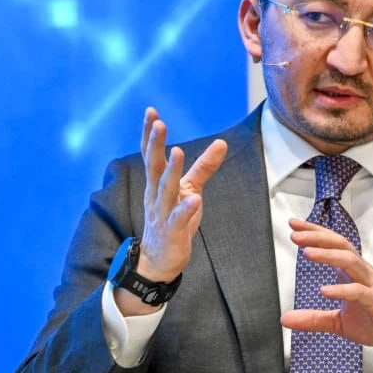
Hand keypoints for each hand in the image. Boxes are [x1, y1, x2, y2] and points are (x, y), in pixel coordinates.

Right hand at [136, 107, 227, 282]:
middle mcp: (156, 195)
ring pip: (165, 190)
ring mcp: (163, 214)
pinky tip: (194, 200)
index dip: (150, 134)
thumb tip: (221, 143)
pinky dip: (185, 209)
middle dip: (155, 145)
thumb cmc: (173, 220)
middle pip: (154, 167)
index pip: (151, 155)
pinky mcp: (173, 232)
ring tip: (177, 152)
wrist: (159, 260)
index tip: (151, 112)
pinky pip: (179, 219)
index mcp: (157, 184)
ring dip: (171, 171)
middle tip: (159, 124)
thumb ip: (204, 167)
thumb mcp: (190, 190)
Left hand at [280, 219, 372, 367]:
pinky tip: (325, 290)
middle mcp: (363, 273)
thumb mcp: (340, 323)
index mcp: (353, 273)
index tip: (294, 224)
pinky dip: (342, 290)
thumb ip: (313, 319)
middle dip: (318, 237)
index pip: (333, 245)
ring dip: (328, 255)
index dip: (315, 233)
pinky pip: (360, 292)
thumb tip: (285, 319)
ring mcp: (372, 286)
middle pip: (341, 246)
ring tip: (307, 253)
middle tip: (296, 234)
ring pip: (351, 261)